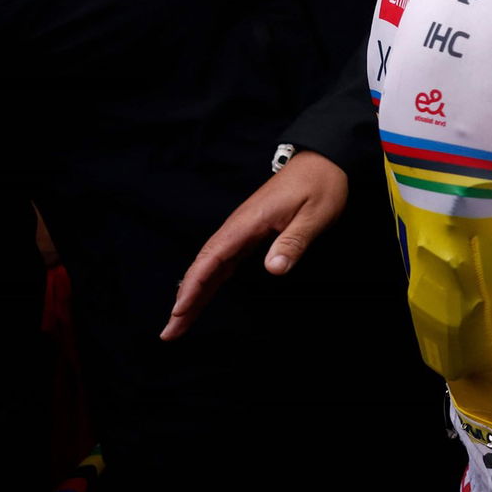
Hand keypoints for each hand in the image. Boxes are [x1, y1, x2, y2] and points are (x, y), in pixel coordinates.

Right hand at [161, 151, 347, 339]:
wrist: (321, 160)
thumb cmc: (319, 185)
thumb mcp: (314, 214)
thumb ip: (293, 241)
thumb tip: (274, 269)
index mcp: (248, 222)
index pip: (212, 258)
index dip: (193, 286)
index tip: (179, 310)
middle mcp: (238, 227)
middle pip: (203, 265)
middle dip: (185, 298)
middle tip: (169, 331)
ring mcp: (242, 229)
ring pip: (210, 265)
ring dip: (194, 292)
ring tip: (179, 321)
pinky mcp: (250, 232)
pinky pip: (224, 260)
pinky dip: (210, 280)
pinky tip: (203, 295)